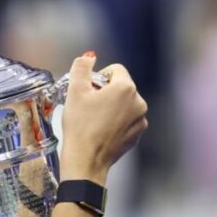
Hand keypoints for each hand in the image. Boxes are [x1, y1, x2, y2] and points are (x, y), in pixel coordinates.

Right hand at [60, 53, 147, 182]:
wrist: (86, 160)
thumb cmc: (80, 126)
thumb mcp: (75, 91)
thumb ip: (81, 67)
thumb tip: (88, 57)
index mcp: (126, 88)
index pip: (115, 69)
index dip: (98, 77)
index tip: (88, 91)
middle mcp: (139, 102)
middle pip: (121, 86)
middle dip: (105, 92)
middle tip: (88, 106)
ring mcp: (141, 120)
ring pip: (124, 104)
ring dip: (111, 107)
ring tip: (94, 120)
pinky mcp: (137, 135)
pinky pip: (127, 120)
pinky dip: (116, 122)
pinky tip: (101, 131)